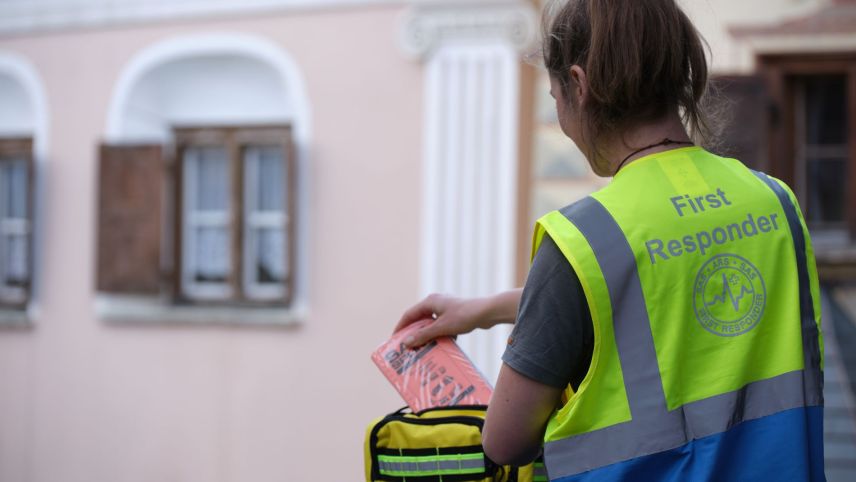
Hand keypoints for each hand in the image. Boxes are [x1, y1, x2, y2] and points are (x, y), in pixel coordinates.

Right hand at [394, 290, 521, 347]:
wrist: (488, 312)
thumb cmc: (464, 316)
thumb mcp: (441, 327)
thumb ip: (423, 335)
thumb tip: (407, 342)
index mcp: (430, 301)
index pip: (409, 314)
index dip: (401, 327)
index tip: (394, 339)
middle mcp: (436, 302)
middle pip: (420, 319)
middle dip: (414, 333)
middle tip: (407, 346)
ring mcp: (446, 308)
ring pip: (431, 323)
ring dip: (427, 335)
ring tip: (422, 349)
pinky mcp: (455, 314)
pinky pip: (442, 326)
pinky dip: (439, 335)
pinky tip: (441, 346)